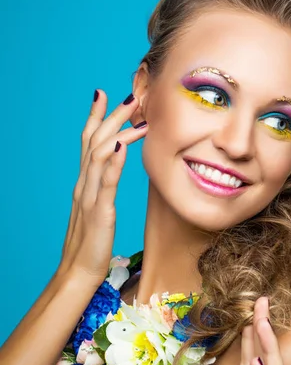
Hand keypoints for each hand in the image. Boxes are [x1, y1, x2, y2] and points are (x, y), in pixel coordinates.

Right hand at [59, 89, 147, 286]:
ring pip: (99, 155)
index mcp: (85, 182)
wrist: (78, 271)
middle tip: (130, 95)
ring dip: (118, 132)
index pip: (88, 141)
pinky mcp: (99, 212)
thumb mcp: (99, 207)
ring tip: (138, 116)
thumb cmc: (92, 241)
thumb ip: (104, 184)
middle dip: (112, 116)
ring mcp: (89, 196)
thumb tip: (115, 163)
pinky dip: (112, 162)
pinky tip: (121, 146)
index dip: (95, 116)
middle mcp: (84, 184)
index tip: (104, 93)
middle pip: (94, 140)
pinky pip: (105, 183)